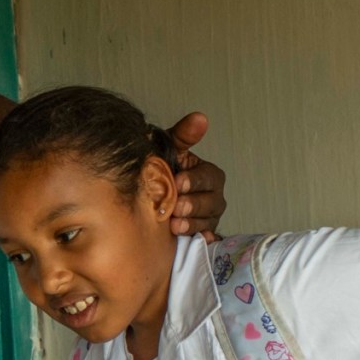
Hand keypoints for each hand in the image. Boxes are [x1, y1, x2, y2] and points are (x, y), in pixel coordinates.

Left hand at [165, 112, 225, 237]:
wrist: (147, 197)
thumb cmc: (161, 170)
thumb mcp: (169, 150)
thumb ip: (183, 135)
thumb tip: (200, 118)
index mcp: (208, 174)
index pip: (209, 177)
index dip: (194, 180)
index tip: (178, 182)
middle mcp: (213, 196)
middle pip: (211, 203)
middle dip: (192, 205)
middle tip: (175, 207)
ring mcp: (209, 217)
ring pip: (207, 222)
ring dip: (191, 224)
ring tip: (174, 225)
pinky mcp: (201, 234)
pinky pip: (207, 239)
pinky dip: (202, 240)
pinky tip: (194, 241)